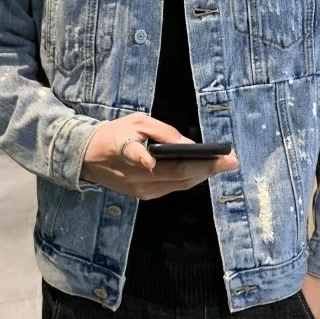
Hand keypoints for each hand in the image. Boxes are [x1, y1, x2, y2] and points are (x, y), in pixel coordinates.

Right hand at [81, 112, 238, 200]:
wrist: (88, 158)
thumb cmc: (115, 134)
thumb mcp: (136, 122)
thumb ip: (162, 132)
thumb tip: (190, 144)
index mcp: (125, 152)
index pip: (138, 156)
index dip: (144, 158)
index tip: (151, 160)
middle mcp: (135, 176)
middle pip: (174, 174)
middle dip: (206, 167)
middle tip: (231, 160)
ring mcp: (140, 190)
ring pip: (178, 185)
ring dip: (202, 174)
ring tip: (224, 164)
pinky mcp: (144, 196)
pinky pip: (173, 187)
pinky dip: (190, 177)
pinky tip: (205, 169)